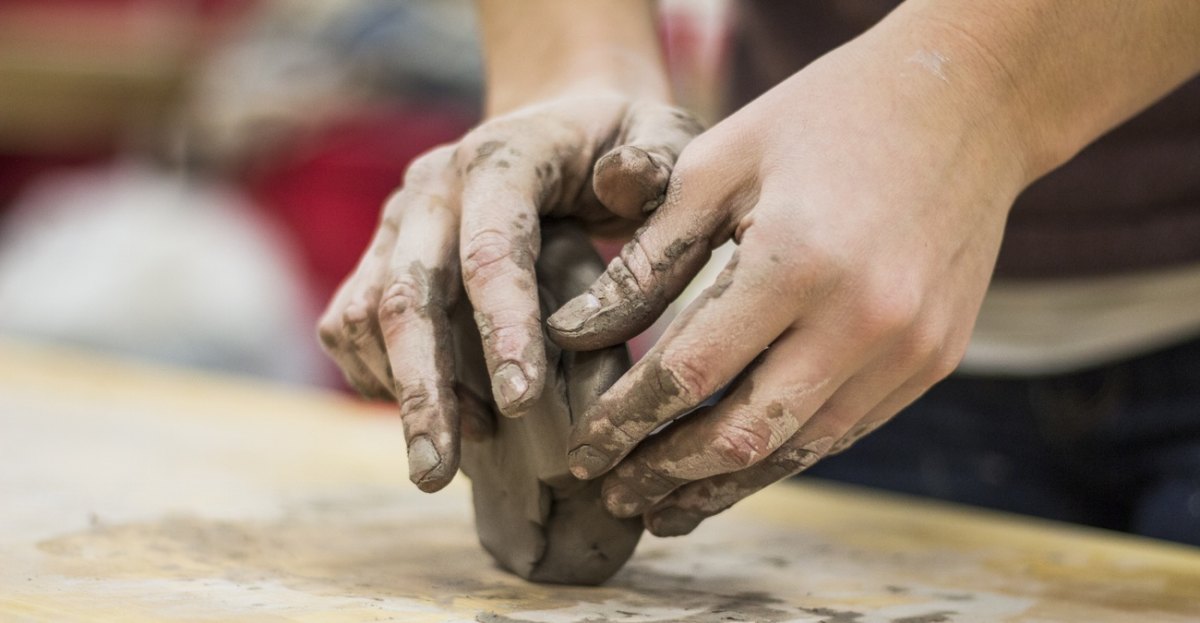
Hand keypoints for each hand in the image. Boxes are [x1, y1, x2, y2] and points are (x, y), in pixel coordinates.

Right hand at [317, 92, 701, 491]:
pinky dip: (378, 378)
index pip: (492, 249)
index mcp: (502, 159)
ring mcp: (398, 222)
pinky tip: (434, 416)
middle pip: (407, 294)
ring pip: (365, 315)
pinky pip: (351, 323)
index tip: (523, 406)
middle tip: (436, 474)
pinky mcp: (380, 254)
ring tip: (448, 457)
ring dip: (400, 391)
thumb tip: (622, 183)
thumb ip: (657, 158)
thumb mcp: (661, 132)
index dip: (503, 329)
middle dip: (423, 389)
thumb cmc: (622, 141)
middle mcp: (433, 188)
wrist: (560, 122)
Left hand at [549, 28, 1032, 534]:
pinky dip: (784, 453)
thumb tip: (574, 336)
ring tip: (666, 509)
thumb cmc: (823, 119)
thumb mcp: (719, 163)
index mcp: (796, 260)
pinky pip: (846, 429)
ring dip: (725, 485)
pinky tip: (740, 465)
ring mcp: (909, 349)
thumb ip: (648, 258)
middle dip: (666, 474)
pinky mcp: (935, 360)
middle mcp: (862, 320)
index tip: (582, 449)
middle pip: (742, 434)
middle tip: (615, 495)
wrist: (968, 100)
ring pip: (798, 449)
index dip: (625, 422)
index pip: (688, 373)